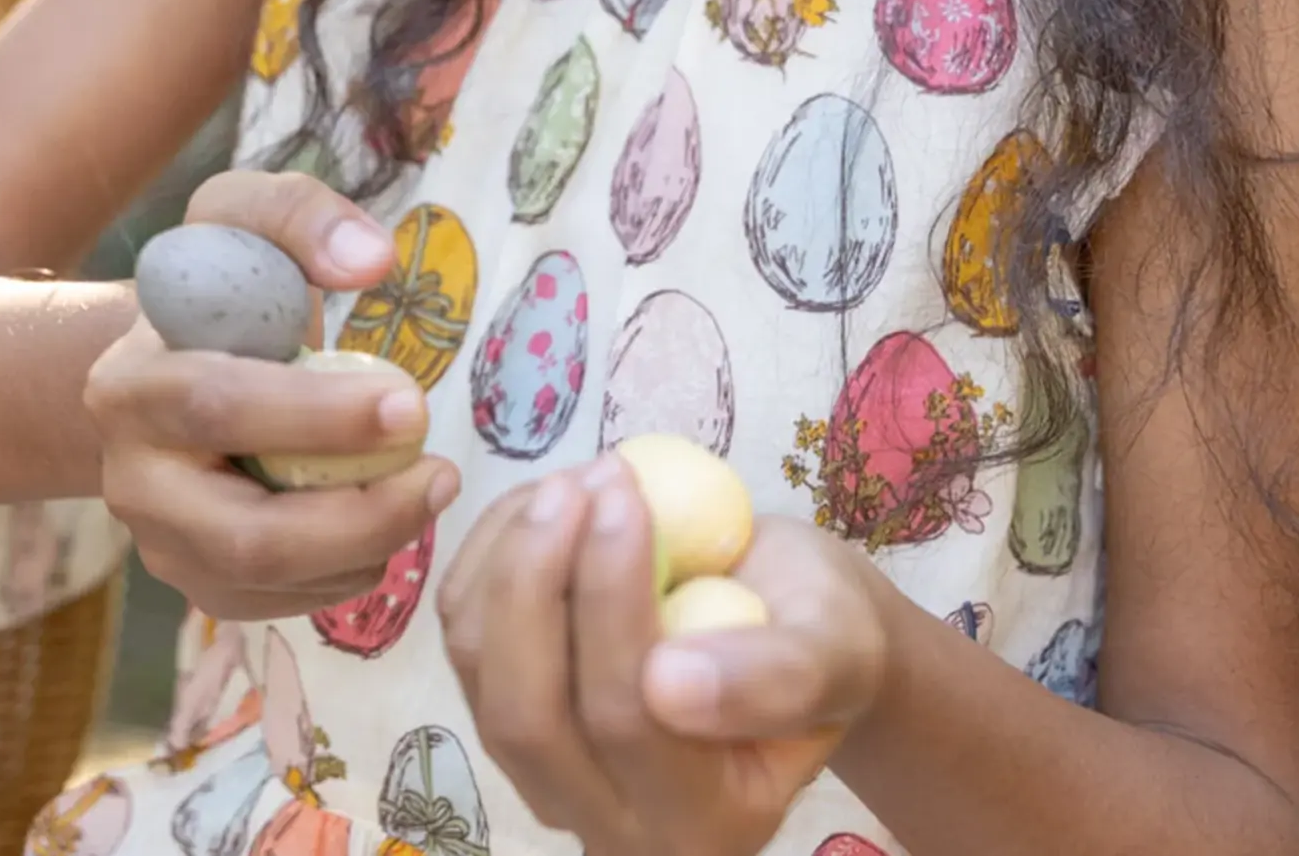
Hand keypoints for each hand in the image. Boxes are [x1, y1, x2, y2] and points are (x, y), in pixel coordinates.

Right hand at [84, 171, 459, 618]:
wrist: (171, 361)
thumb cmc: (220, 288)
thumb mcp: (243, 219)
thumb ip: (301, 216)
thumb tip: (370, 261)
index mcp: (132, 382)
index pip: (218, 406)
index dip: (318, 415)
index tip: (410, 403)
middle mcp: (132, 478)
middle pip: (243, 533)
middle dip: (356, 514)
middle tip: (439, 473)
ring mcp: (161, 542)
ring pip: (264, 582)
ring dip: (365, 548)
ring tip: (429, 490)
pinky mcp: (196, 583)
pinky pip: (276, 605)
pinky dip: (345, 575)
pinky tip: (389, 524)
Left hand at [438, 455, 885, 855]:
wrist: (788, 627)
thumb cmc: (821, 630)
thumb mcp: (837, 643)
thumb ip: (777, 677)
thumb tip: (670, 688)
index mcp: (704, 824)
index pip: (628, 718)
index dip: (611, 597)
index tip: (626, 489)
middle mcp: (611, 823)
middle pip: (528, 715)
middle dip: (537, 579)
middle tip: (582, 479)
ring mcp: (545, 776)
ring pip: (480, 672)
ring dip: (511, 555)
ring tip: (577, 478)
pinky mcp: (504, 714)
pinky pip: (462, 633)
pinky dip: (490, 552)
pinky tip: (548, 502)